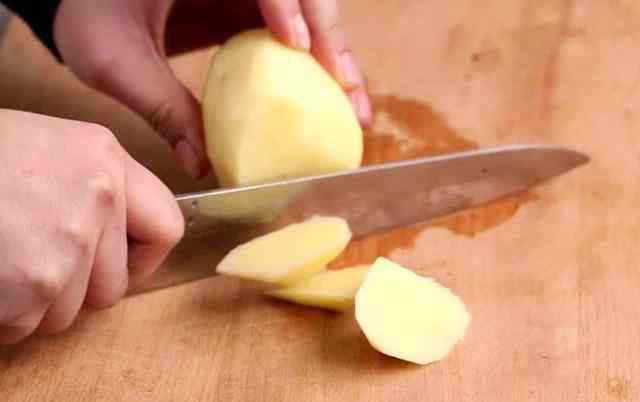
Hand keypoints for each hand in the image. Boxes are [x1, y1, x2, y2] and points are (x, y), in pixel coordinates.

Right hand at [0, 109, 183, 343]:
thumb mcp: (50, 150)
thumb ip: (98, 189)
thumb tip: (129, 239)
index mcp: (106, 157)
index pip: (168, 227)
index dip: (144, 256)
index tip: (121, 262)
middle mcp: (97, 197)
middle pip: (115, 286)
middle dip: (77, 288)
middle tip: (35, 259)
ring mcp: (67, 244)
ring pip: (70, 313)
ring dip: (35, 301)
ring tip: (3, 255)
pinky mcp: (34, 284)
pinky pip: (27, 326)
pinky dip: (3, 313)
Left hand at [52, 0, 371, 178]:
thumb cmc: (87, 13)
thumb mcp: (114, 60)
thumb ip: (160, 106)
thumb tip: (201, 164)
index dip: (286, 4)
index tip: (298, 46)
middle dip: (331, 39)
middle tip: (349, 91)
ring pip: (311, 13)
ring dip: (336, 56)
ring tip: (354, 104)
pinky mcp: (253, 9)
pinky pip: (296, 31)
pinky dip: (317, 65)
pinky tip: (330, 98)